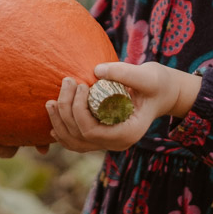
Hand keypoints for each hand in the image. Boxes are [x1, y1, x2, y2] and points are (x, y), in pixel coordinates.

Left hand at [45, 63, 200, 153]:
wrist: (162, 92)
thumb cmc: (157, 84)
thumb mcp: (147, 76)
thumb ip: (125, 72)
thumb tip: (96, 70)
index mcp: (127, 134)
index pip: (92, 132)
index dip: (78, 110)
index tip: (81, 85)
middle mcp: (115, 143)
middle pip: (79, 137)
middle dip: (65, 111)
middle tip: (66, 82)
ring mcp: (107, 142)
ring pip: (74, 143)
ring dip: (58, 124)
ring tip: (50, 102)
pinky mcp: (101, 136)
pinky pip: (77, 141)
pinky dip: (63, 133)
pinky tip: (52, 122)